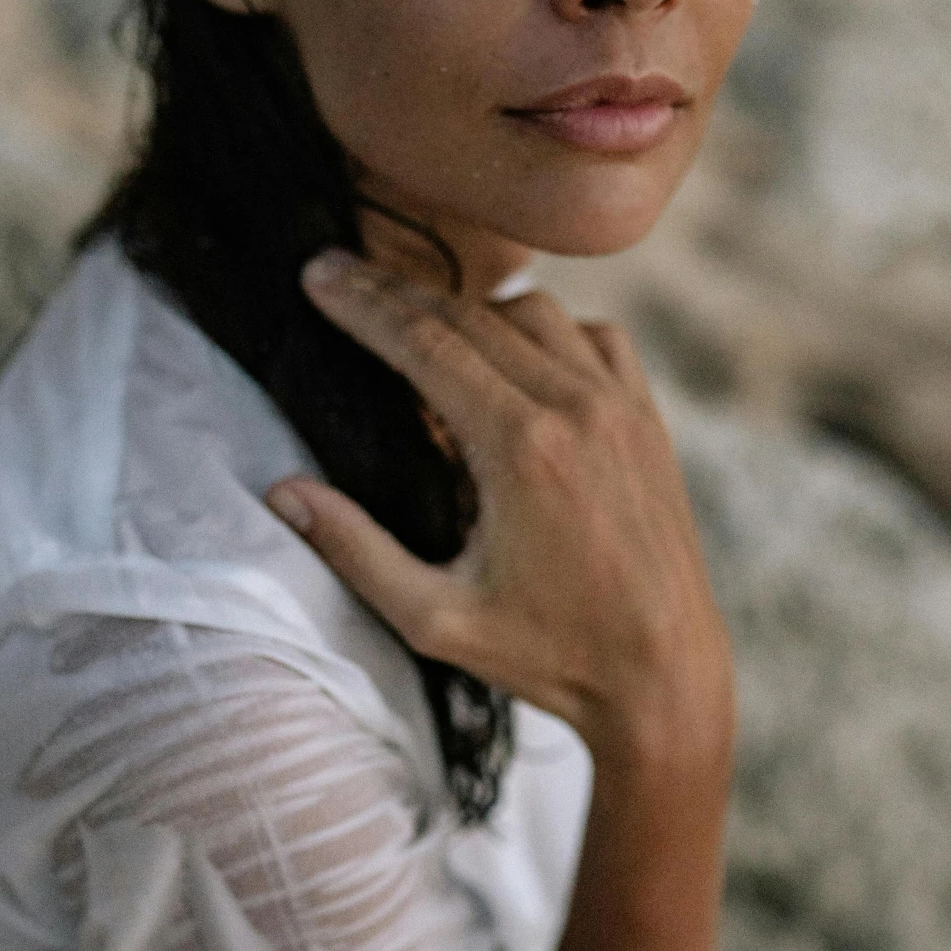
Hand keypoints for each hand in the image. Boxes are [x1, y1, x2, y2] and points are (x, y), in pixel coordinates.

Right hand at [266, 249, 732, 763]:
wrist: (666, 676)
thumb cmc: (550, 656)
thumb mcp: (436, 619)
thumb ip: (356, 550)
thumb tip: (283, 494)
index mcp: (520, 449)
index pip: (424, 343)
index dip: (363, 304)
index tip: (317, 275)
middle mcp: (577, 409)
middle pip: (470, 316)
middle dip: (397, 295)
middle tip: (340, 275)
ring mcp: (622, 408)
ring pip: (536, 314)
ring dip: (472, 311)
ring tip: (419, 324)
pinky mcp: (650, 420)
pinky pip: (596, 337)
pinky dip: (547, 330)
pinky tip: (515, 356)